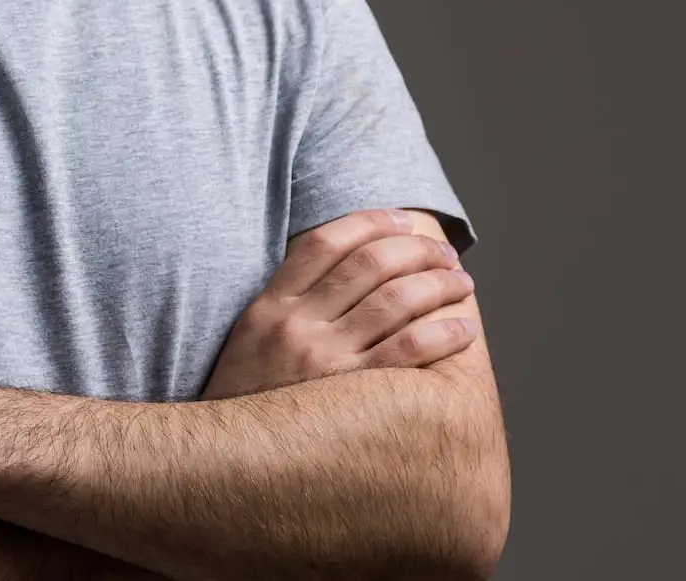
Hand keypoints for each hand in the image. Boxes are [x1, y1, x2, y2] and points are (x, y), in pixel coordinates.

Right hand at [198, 208, 477, 400]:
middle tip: (445, 253)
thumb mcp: (250, 339)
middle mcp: (297, 326)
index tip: (404, 220)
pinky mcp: (350, 397)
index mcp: (271, 305)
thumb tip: (344, 268)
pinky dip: (441, 333)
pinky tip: (461, 329)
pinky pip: (407, 352)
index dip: (372, 221)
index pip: (326, 241)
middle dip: (417, 250)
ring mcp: (323, 361)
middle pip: (369, 264)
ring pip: (395, 301)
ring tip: (461, 283)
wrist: (224, 466)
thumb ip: (289, 303)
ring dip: (437, 284)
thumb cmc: (247, 401)